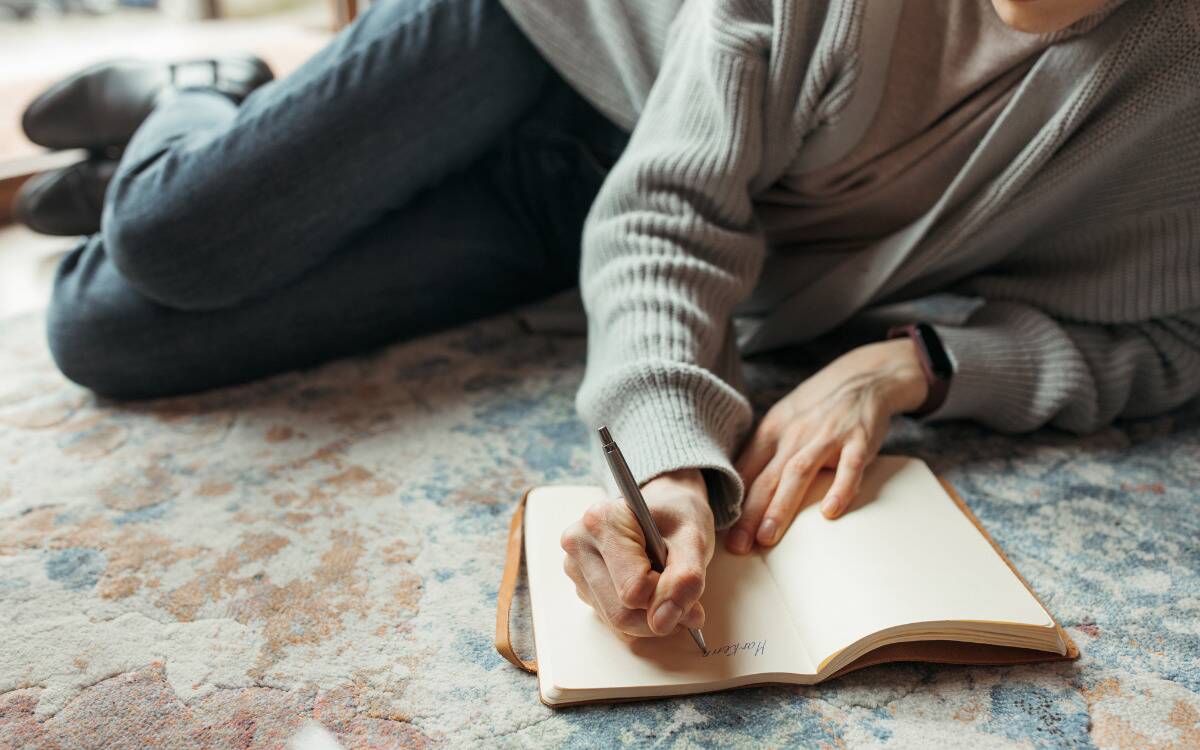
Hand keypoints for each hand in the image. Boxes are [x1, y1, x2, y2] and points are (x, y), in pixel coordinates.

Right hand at [560, 468, 713, 637]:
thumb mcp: (694, 539)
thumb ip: (686, 578)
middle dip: (661, 615)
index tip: (680, 576)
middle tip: (687, 598)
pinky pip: (614, 624)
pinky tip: (651, 595)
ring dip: (652, 620)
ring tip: (668, 590)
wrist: (665, 509)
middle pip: (621, 613)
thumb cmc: (677, 516)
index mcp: (602, 521)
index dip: (666, 593)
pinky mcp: (583, 589)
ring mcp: (577, 569)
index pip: (633, 588)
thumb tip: (663, 621)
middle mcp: (579, 545)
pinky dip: (641, 620)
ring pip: (617, 623)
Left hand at [727, 338, 927, 553]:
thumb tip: (738, 490)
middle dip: (749, 514)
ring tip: (767, 537)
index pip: (746, 471)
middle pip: (767, 477)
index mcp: (772, 430)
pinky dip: (840, 489)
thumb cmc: (818, 407)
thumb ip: (764, 452)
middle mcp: (794, 433)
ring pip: (798, 473)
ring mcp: (827, 436)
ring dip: (781, 506)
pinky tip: (830, 513)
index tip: (722, 534)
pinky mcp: (859, 440)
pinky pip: (849, 467)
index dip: (733, 504)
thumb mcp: (783, 421)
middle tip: (738, 546)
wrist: (865, 376)